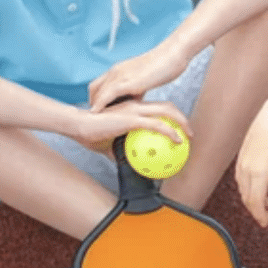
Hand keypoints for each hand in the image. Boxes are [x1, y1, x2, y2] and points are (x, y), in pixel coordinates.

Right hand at [71, 98, 191, 150]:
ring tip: (188, 137)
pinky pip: (157, 125)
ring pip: (166, 111)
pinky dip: (170, 132)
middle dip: (182, 117)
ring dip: (181, 122)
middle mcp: (136, 105)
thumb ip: (118, 149)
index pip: (157, 107)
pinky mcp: (131, 119)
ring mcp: (134, 110)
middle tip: (190, 132)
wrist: (77, 126)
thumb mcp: (108, 143)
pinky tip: (177, 141)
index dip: (171, 115)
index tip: (179, 128)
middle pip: (167, 106)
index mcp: (132, 107)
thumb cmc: (90, 133)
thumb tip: (123, 162)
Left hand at [88, 44, 184, 111]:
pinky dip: (99, 105)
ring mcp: (120, 75)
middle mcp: (116, 71)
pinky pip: (106, 95)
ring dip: (92, 105)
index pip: (100, 84)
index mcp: (120, 69)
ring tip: (93, 119)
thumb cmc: (165, 66)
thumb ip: (138, 89)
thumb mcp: (147, 80)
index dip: (97, 97)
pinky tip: (97, 114)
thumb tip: (136, 100)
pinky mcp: (126, 82)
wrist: (173, 55)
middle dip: (92, 102)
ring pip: (96, 91)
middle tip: (96, 116)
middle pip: (94, 88)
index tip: (100, 109)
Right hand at [235, 95, 267, 226]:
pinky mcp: (241, 158)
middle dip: (255, 211)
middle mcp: (247, 169)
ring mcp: (242, 163)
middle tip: (266, 219)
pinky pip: (240, 180)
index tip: (266, 222)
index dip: (260, 215)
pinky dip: (248, 189)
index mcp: (259, 172)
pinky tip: (258, 189)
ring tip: (266, 205)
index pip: (255, 202)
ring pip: (242, 190)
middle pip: (247, 198)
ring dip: (252, 200)